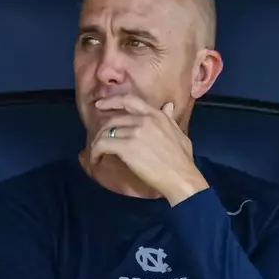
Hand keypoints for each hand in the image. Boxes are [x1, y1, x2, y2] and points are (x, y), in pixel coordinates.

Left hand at [89, 95, 207, 203]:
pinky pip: (102, 144)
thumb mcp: (180, 134)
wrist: (181, 178)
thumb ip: (170, 119)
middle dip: (103, 130)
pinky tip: (96, 159)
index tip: (100, 105)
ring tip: (98, 152)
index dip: (112, 101)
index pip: (130, 101)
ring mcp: (135, 133)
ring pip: (106, 132)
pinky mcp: (126, 147)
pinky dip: (95, 152)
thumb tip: (167, 106)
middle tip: (99, 140)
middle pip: (114, 119)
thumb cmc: (183, 160)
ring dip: (98, 142)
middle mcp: (145, 121)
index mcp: (157, 116)